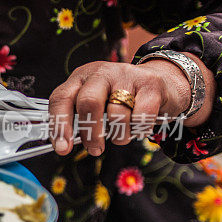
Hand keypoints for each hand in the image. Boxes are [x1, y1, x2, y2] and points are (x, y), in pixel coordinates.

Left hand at [49, 60, 192, 156]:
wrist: (162, 81)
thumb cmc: (120, 99)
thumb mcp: (95, 102)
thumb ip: (78, 118)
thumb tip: (62, 145)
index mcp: (80, 78)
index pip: (61, 98)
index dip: (59, 125)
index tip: (62, 148)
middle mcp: (101, 72)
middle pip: (88, 103)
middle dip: (90, 133)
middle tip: (94, 149)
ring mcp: (126, 75)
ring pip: (116, 114)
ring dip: (119, 135)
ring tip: (121, 136)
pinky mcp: (150, 84)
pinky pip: (140, 117)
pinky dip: (138, 130)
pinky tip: (138, 128)